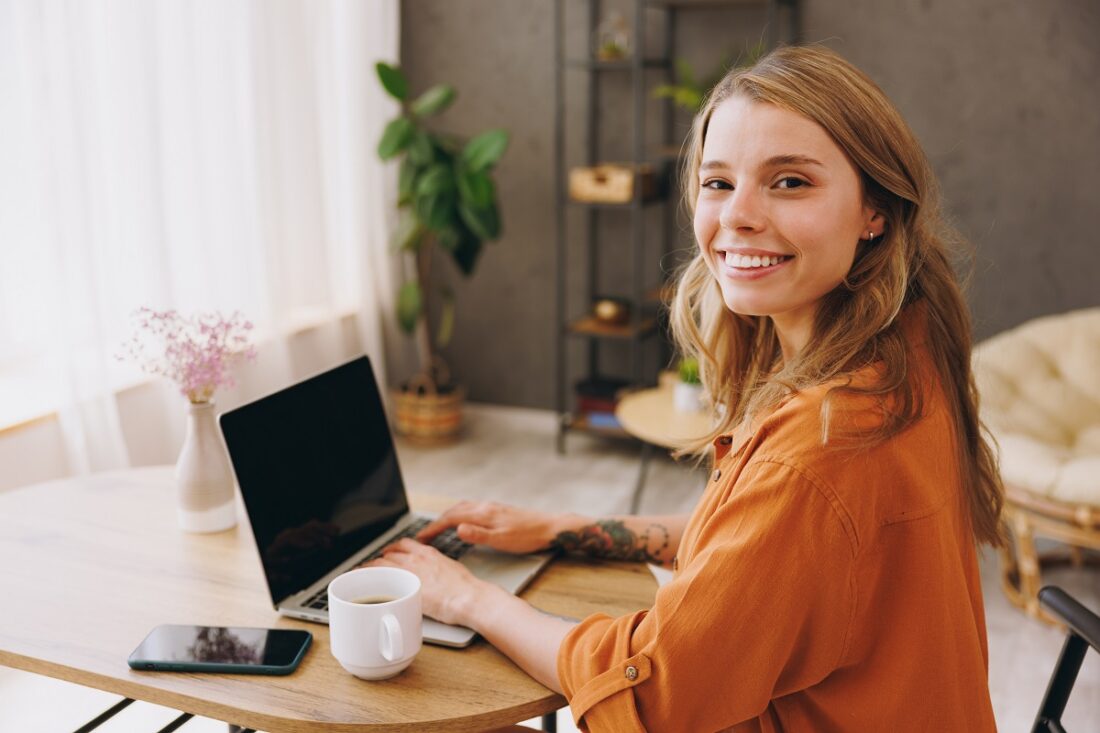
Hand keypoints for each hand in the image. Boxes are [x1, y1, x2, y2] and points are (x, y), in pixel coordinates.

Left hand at [368, 538, 494, 626]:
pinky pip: (379, 579)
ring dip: (369, 568)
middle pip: (389, 553)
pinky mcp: (403, 587)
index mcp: (428, 553)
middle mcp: (416, 559)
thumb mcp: (451, 569)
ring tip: (362, 574)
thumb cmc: (465, 588)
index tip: (387, 553)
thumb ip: (438, 567)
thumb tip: (434, 572)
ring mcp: (408, 572)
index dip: (392, 549)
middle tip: (373, 567)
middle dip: (379, 559)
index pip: (403, 544)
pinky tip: (363, 583)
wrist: (468, 597)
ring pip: (381, 564)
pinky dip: (369, 579)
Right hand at [416, 501, 571, 554]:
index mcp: (483, 514)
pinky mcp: (498, 510)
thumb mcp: (502, 540)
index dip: (433, 528)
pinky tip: (463, 522)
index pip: (451, 518)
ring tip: (438, 528)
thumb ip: (478, 535)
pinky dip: (459, 515)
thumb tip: (456, 530)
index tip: (421, 538)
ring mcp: (492, 507)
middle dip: (437, 521)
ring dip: (448, 516)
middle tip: (425, 535)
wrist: (551, 527)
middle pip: (454, 510)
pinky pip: (471, 509)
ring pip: (462, 508)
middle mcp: (485, 506)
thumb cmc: (528, 536)